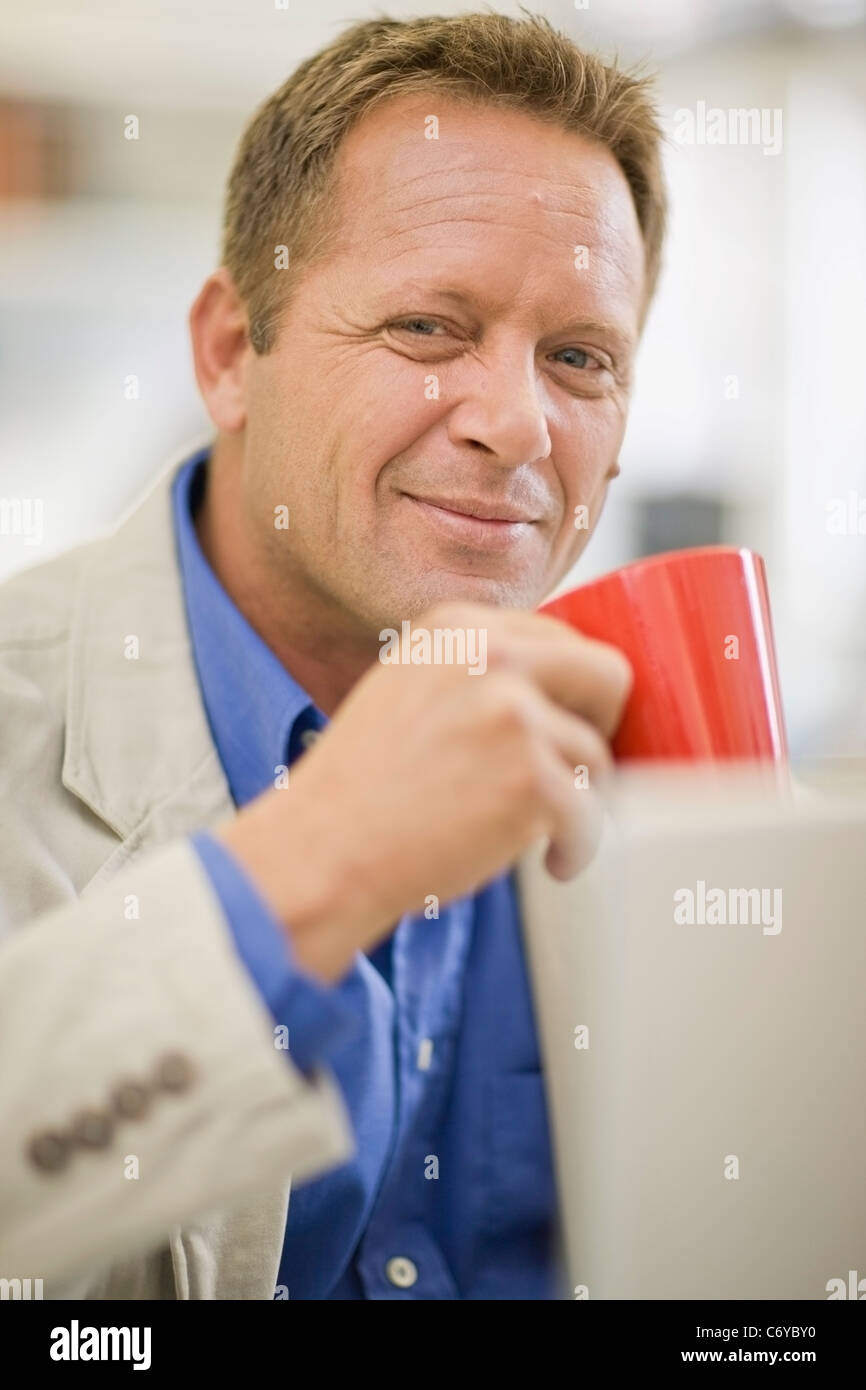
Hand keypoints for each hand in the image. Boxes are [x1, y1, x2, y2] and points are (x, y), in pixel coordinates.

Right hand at [214, 602, 630, 979]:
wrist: (321, 852)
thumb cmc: (361, 791)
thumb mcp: (406, 690)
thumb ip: (473, 674)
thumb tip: (560, 693)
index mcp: (458, 627)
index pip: (561, 638)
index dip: (572, 692)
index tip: (563, 729)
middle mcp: (491, 655)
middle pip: (607, 675)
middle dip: (600, 728)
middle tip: (574, 773)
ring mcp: (514, 715)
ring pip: (598, 756)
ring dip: (578, 803)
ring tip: (539, 834)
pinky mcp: (532, 779)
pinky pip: (590, 815)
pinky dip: (574, 848)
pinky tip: (547, 862)